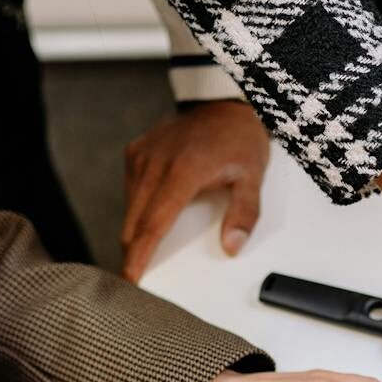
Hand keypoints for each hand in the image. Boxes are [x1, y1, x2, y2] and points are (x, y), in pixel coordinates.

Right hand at [121, 101, 269, 281]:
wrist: (224, 104)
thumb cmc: (238, 139)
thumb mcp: (252, 176)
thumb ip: (244, 214)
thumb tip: (232, 245)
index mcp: (183, 170)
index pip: (153, 223)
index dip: (139, 255)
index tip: (131, 277)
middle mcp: (155, 162)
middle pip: (134, 221)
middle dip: (133, 252)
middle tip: (138, 275)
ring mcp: (142, 155)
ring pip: (129, 208)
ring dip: (136, 231)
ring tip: (147, 249)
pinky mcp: (135, 152)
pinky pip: (130, 191)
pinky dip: (138, 209)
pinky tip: (154, 215)